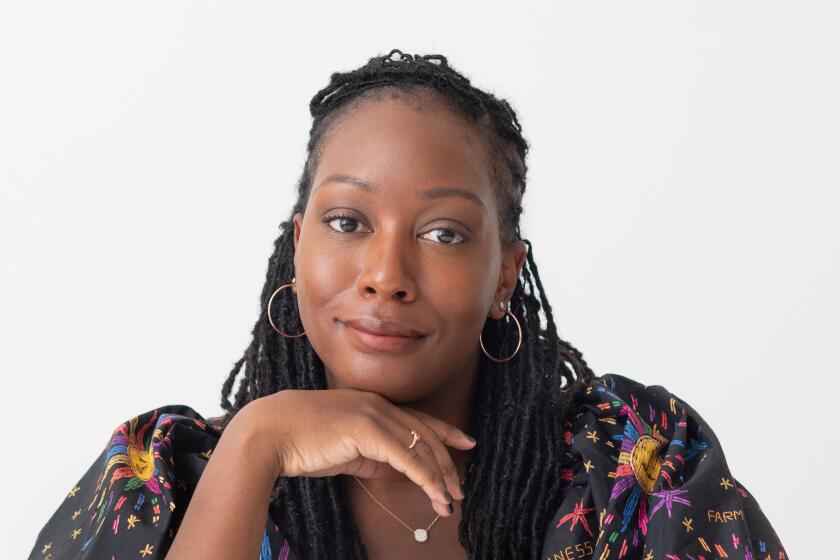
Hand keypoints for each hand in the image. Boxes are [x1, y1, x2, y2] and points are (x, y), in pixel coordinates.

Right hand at [240, 388, 476, 516]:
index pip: (417, 418)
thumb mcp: (344, 450)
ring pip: (420, 447)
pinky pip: (406, 458)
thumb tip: (397, 469)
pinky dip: (425, 478)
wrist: (268, 433)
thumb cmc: (299, 442)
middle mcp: (377, 404)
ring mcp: (373, 414)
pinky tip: (435, 494)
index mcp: (371, 404)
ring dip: (439, 477)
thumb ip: (371, 456)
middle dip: (447, 462)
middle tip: (460, 489)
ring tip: (449, 502)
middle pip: (425, 433)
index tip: (466, 442)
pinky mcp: (367, 430)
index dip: (445, 431)